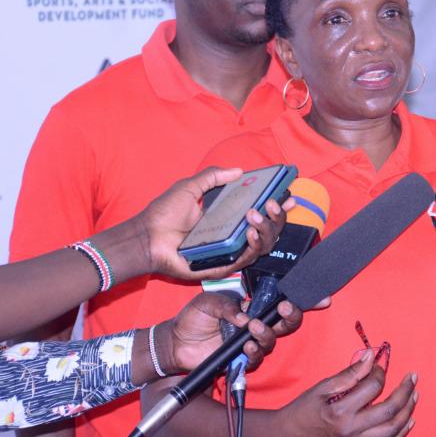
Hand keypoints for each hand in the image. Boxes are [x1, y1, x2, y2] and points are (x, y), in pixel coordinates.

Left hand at [138, 166, 293, 279]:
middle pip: (268, 230)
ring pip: (262, 246)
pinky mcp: (221, 266)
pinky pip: (244, 260)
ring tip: (256, 215)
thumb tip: (239, 170)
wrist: (146, 236)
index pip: (261, 213)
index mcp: (230, 218)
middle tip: (273, 203)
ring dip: (266, 229)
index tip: (288, 194)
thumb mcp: (191, 187)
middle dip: (277, 217)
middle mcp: (234, 235)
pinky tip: (250, 232)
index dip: (278, 206)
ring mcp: (229, 251)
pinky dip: (252, 246)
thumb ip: (213, 176)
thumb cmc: (164, 213)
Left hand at [156, 292, 303, 374]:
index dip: (303, 301)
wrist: (175, 340)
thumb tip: (246, 316)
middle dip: (291, 315)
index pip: (281, 303)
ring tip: (252, 328)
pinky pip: (257, 357)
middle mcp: (257, 324)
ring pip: (273, 340)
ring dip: (267, 333)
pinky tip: (246, 345)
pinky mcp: (241, 358)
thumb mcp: (209, 301)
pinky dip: (254, 350)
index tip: (321, 298)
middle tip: (283, 308)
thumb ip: (229, 305)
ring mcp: (250, 342)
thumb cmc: (193, 317)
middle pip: (286, 322)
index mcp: (252, 307)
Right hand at [277, 353, 416, 436]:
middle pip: (390, 411)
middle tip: (412, 377)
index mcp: (341, 412)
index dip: (380, 372)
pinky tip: (408, 419)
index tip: (379, 365)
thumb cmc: (304, 411)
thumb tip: (370, 356)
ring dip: (408, 411)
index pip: (372, 388)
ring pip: (393, 431)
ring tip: (414, 395)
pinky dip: (402, 432)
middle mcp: (352, 431)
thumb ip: (349, 374)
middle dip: (405, 391)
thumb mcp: (322, 388)